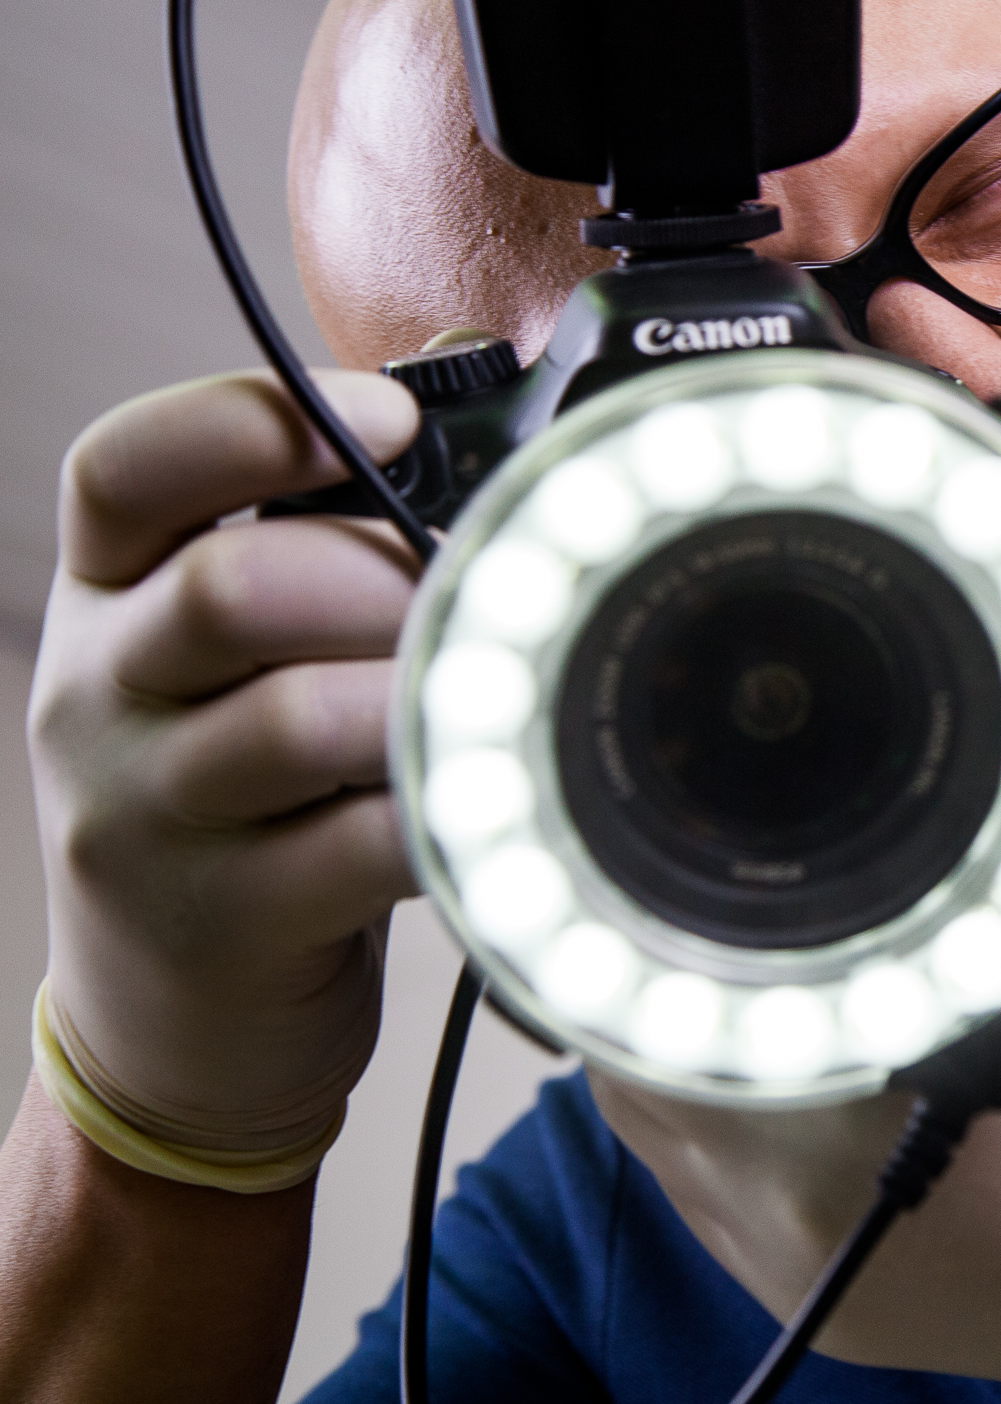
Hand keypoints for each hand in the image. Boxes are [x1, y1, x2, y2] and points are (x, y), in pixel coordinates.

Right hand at [32, 370, 420, 1168]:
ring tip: (484, 698)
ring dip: (422, 700)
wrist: (167, 1020)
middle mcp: (102, 694)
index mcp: (106, 598)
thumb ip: (321, 536)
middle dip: (379, 581)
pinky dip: (447, 812)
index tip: (388, 417)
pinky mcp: (226, 922)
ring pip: (300, 721)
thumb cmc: (246, 796)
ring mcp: (150, 816)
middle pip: (231, 591)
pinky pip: (361, 846)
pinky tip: (495, 797)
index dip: (247, 423)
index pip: (121, 470)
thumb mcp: (234, 656)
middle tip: (462, 603)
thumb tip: (474, 382)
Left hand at [593, 772, 1000, 1397]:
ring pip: (670, 1136)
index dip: (637, 893)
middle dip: (660, 957)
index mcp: (867, 1091)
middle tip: (696, 874)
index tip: (647, 829)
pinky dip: (736, 1120)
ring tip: (741, 953)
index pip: (665, 978)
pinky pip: (725, 1204)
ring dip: (686, 1039)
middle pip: (640, 1057)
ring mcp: (813, 1283)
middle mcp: (806, 1210)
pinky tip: (796, 1051)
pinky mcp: (840, 1323)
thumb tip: (977, 678)